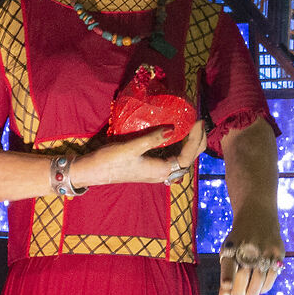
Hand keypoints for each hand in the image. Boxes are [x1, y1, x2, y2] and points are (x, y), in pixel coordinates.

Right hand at [69, 120, 206, 188]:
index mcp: (160, 170)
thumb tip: (173, 129)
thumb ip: (152, 138)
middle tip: (201, 122)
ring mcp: (156, 171)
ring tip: (194, 127)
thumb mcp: (131, 147)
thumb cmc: (110, 160)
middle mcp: (161, 173)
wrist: (92, 171)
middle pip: (188, 160)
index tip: (198, 122)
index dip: (196, 139)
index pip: (187, 156)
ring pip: (182, 159)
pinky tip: (178, 135)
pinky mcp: (151, 167)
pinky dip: (179, 146)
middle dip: (198, 142)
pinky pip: (172, 157)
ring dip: (190, 145)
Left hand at [218, 201, 284, 294]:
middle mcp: (249, 247)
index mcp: (232, 246)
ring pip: (260, 278)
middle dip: (240, 291)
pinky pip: (272, 276)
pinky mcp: (278, 252)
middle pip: (244, 275)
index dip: (227, 278)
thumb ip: (225, 277)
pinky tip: (259, 289)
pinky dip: (265, 286)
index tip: (225, 290)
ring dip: (253, 292)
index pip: (229, 265)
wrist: (257, 215)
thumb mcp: (228, 253)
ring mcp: (265, 249)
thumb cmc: (238, 241)